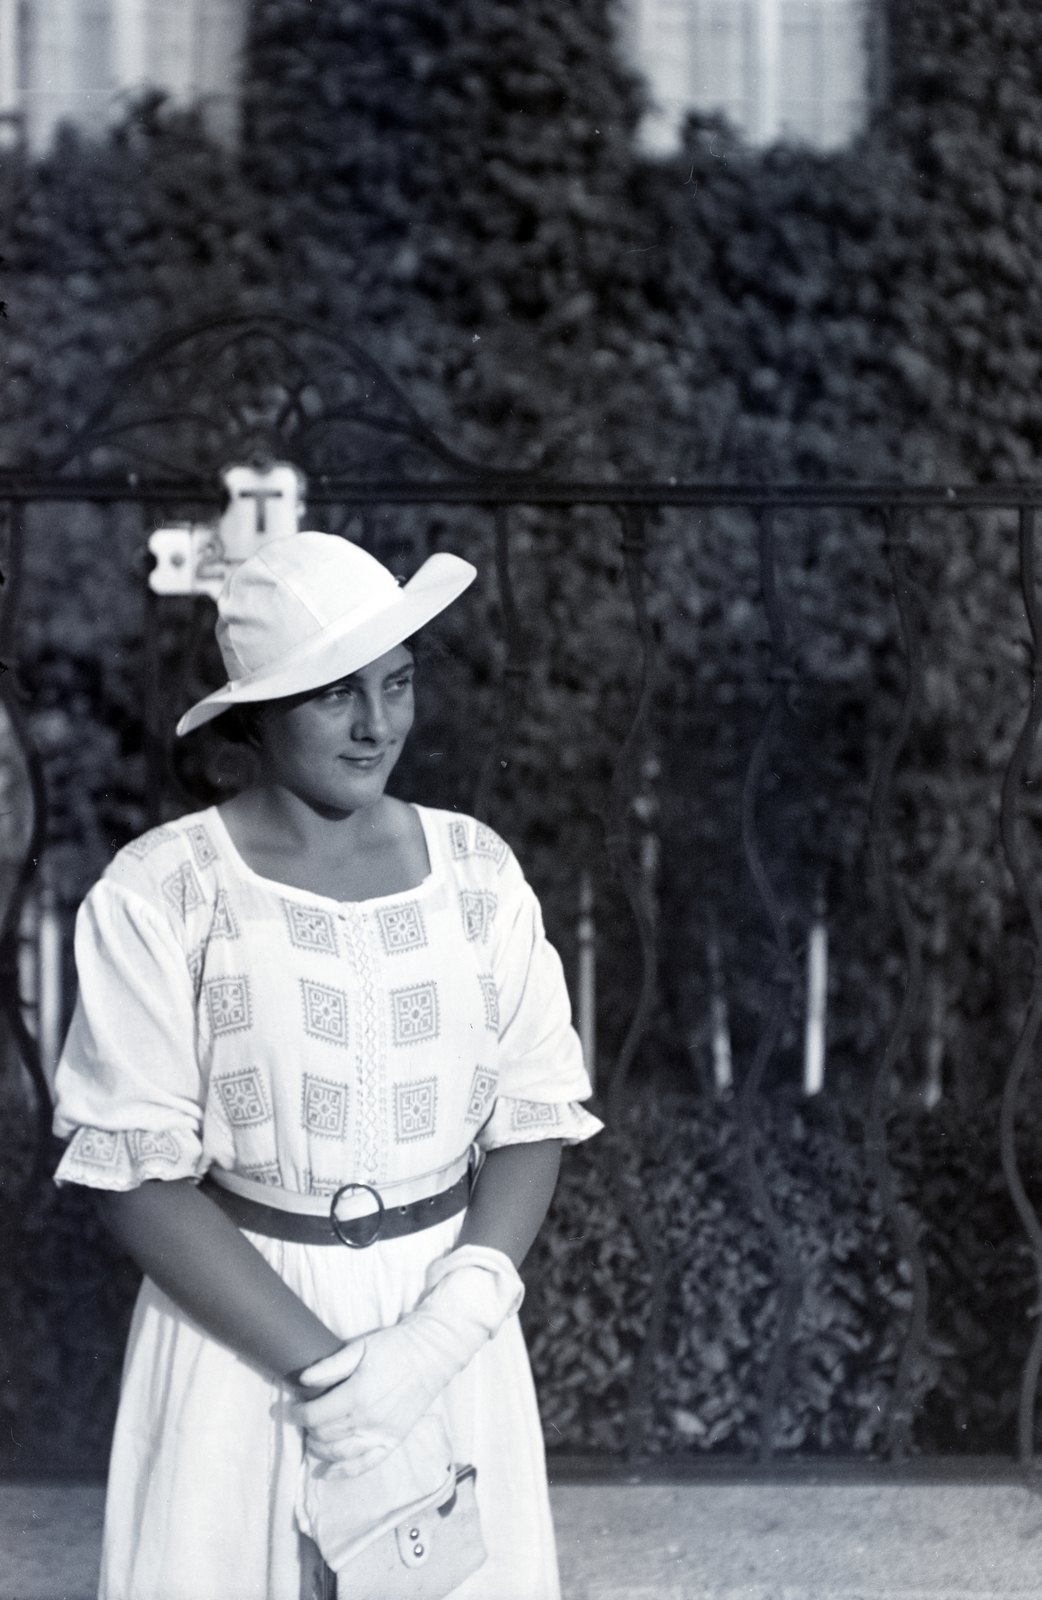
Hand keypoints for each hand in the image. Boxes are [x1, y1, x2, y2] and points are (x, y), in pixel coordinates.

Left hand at [293, 1319, 454, 1471]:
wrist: (431, 1354)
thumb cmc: (395, 1346)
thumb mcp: (359, 1347)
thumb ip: (330, 1366)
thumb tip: (302, 1380)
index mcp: (355, 1396)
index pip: (315, 1416)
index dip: (297, 1414)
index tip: (289, 1409)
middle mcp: (366, 1420)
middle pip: (324, 1436)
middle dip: (308, 1429)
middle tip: (303, 1419)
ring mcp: (380, 1434)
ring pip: (340, 1453)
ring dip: (320, 1451)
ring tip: (312, 1441)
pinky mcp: (393, 1441)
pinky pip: (365, 1464)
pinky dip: (344, 1472)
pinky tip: (327, 1472)